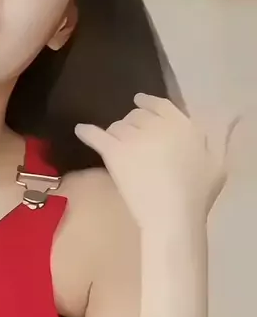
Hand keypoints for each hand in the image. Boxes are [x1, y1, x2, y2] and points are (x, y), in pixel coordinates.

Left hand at [75, 93, 237, 229]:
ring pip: (116, 126)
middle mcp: (155, 124)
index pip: (160, 105)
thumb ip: (223, 137)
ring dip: (115, 134)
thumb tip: (236, 115)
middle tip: (130, 139)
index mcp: (182, 123)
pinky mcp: (114, 151)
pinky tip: (80, 130)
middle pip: (135, 116)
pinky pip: (95, 135)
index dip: (147, 104)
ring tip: (116, 147)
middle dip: (132, 125)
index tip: (140, 103)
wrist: (171, 213)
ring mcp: (132, 136)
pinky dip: (86, 132)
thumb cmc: (198, 193)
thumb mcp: (219, 162)